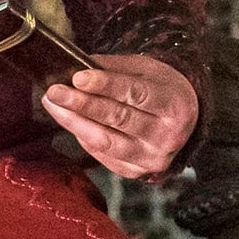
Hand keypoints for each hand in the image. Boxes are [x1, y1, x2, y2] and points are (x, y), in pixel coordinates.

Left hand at [45, 54, 197, 180]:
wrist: (185, 121)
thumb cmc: (161, 90)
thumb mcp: (147, 70)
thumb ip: (114, 69)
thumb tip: (75, 67)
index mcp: (174, 105)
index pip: (136, 94)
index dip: (105, 86)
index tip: (77, 77)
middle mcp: (167, 136)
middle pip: (118, 118)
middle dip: (82, 104)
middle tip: (55, 91)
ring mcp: (151, 158)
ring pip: (105, 141)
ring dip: (74, 122)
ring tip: (53, 104)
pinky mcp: (136, 172)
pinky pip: (102, 154)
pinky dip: (82, 135)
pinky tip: (70, 120)